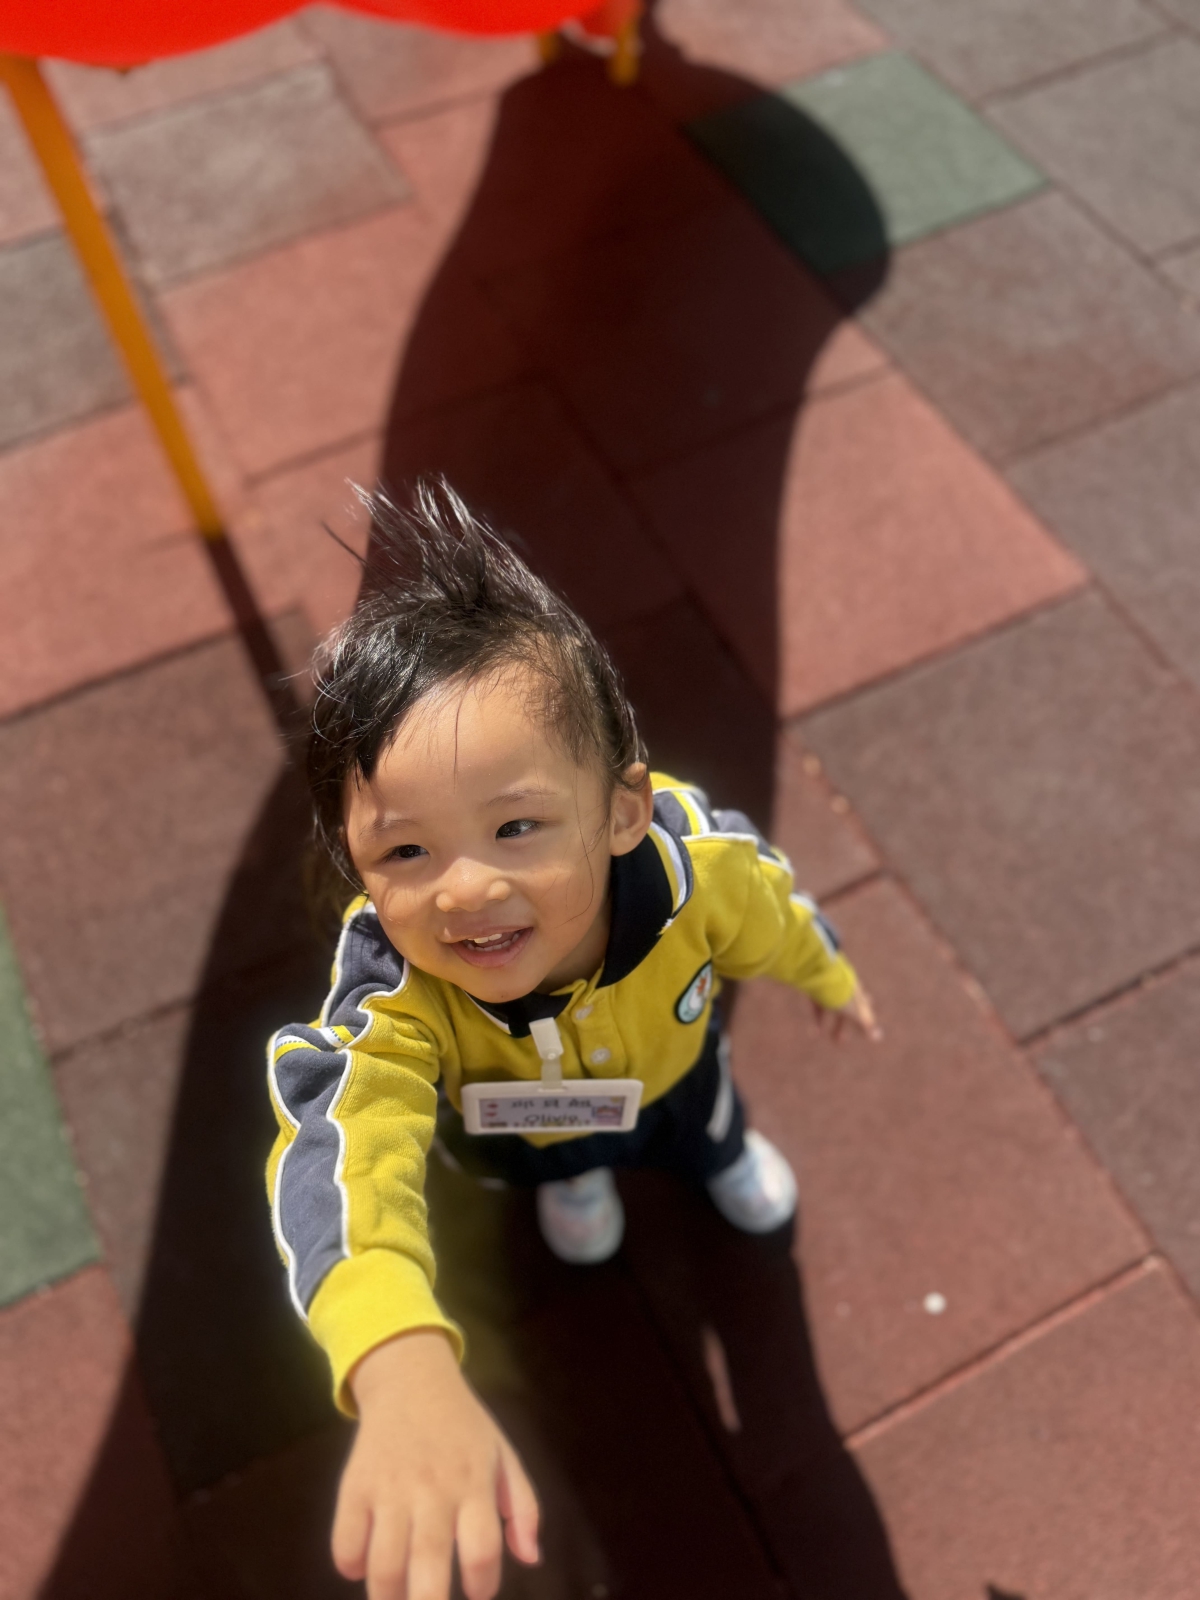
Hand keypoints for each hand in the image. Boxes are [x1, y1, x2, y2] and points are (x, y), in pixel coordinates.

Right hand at [334, 1329, 539, 1599]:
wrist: (411, 1379)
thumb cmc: (463, 1428)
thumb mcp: (504, 1456)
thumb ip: (524, 1508)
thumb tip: (531, 1559)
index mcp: (474, 1482)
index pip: (482, 1549)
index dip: (482, 1585)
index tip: (478, 1593)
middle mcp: (432, 1487)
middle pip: (430, 1563)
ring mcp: (389, 1487)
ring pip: (384, 1564)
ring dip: (388, 1599)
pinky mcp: (355, 1485)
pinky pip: (345, 1542)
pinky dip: (351, 1566)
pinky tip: (363, 1569)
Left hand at [811, 983, 882, 1042]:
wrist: (822, 975)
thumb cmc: (843, 995)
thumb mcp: (856, 1012)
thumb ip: (866, 1025)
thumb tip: (878, 1037)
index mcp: (857, 994)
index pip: (864, 1008)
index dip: (864, 1021)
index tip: (864, 1031)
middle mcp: (844, 990)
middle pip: (845, 1011)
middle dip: (843, 1026)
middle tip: (839, 1042)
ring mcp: (829, 989)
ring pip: (831, 1009)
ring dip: (829, 1024)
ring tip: (824, 1038)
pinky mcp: (816, 990)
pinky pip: (817, 1007)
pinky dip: (816, 1020)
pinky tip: (813, 1034)